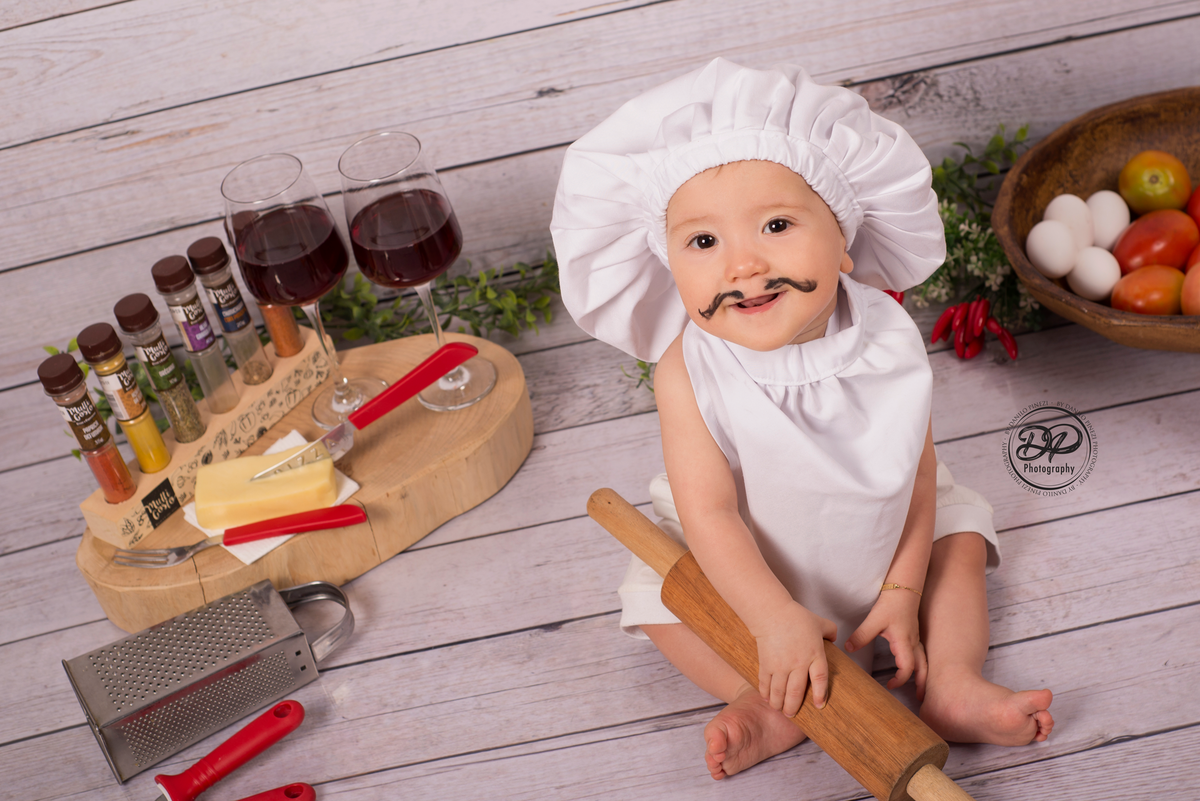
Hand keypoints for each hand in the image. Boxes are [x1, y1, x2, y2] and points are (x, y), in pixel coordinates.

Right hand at [751, 600, 836, 717]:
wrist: (772, 613)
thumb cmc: (797, 617)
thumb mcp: (821, 623)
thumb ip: (831, 632)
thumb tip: (834, 640)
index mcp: (815, 654)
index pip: (820, 680)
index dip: (820, 695)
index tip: (819, 706)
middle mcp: (798, 663)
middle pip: (797, 692)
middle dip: (794, 707)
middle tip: (792, 715)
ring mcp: (781, 665)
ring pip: (779, 692)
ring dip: (779, 704)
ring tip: (779, 710)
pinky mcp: (766, 664)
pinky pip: (765, 683)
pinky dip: (765, 693)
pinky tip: (767, 698)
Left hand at [845, 587, 925, 692]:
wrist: (904, 587)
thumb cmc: (891, 603)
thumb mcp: (874, 620)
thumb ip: (861, 635)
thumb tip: (849, 648)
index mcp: (904, 642)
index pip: (907, 668)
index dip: (900, 679)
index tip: (889, 685)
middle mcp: (913, 643)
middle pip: (923, 668)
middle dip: (922, 684)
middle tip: (921, 699)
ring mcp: (916, 638)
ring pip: (925, 661)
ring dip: (923, 675)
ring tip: (922, 689)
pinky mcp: (914, 634)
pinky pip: (921, 654)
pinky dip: (921, 665)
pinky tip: (916, 669)